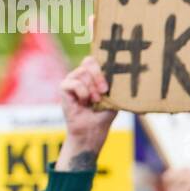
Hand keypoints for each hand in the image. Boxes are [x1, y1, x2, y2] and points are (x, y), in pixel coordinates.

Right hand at [56, 56, 117, 170]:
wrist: (92, 132)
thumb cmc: (103, 116)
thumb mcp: (114, 96)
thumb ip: (115, 83)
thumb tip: (126, 71)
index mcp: (93, 75)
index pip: (95, 58)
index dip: (102, 62)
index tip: (111, 77)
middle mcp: (81, 76)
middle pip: (89, 61)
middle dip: (99, 75)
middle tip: (105, 90)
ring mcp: (71, 82)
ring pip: (82, 72)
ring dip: (91, 87)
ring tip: (95, 100)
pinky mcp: (63, 89)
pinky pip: (73, 83)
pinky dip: (82, 92)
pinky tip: (84, 102)